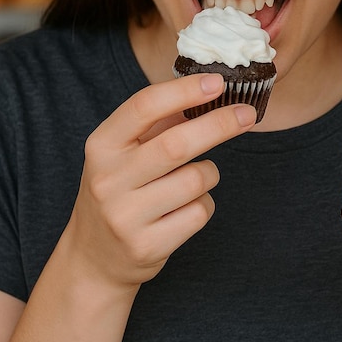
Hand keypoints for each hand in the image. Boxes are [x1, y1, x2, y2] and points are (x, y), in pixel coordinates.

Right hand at [64, 73, 255, 295]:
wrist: (94, 258)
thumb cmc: (121, 189)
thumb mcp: (124, 152)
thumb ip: (160, 122)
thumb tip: (209, 91)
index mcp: (102, 145)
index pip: (144, 106)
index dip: (184, 91)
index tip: (217, 82)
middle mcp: (108, 179)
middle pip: (177, 144)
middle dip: (219, 124)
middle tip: (247, 114)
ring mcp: (125, 216)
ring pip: (196, 180)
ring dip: (209, 174)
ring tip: (194, 179)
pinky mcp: (147, 246)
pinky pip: (199, 212)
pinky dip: (204, 204)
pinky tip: (184, 209)